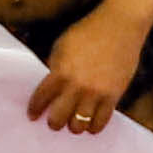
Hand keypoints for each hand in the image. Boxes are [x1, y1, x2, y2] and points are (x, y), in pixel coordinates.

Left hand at [27, 4, 152, 136]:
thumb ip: (55, 68)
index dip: (35, 110)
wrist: (120, 25)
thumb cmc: (88, 32)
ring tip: (74, 122)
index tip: (33, 115)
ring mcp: (96, 93)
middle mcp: (77, 86)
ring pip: (79, 125)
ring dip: (74, 126)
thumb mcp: (62, 45)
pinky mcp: (114, 95)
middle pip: (58, 118)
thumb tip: (51, 88)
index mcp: (61, 72)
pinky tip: (90, 123)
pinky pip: (101, 121)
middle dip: (53, 122)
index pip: (41, 98)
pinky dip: (93, 126)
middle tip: (54, 121)